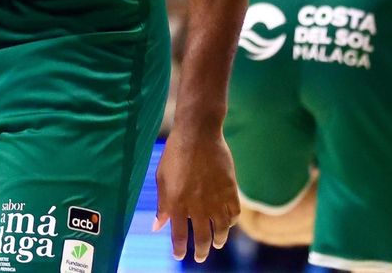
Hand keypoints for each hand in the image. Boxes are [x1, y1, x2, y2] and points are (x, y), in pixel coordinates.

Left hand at [153, 124, 239, 262]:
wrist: (198, 133)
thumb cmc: (175, 154)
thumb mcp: (161, 178)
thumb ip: (162, 205)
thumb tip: (156, 227)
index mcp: (177, 203)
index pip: (179, 236)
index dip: (179, 249)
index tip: (180, 256)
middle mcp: (197, 205)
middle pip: (202, 238)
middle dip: (201, 251)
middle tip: (200, 257)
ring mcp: (215, 199)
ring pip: (221, 229)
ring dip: (219, 240)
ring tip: (216, 244)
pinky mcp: (230, 190)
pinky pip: (234, 213)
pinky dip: (232, 222)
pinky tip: (228, 223)